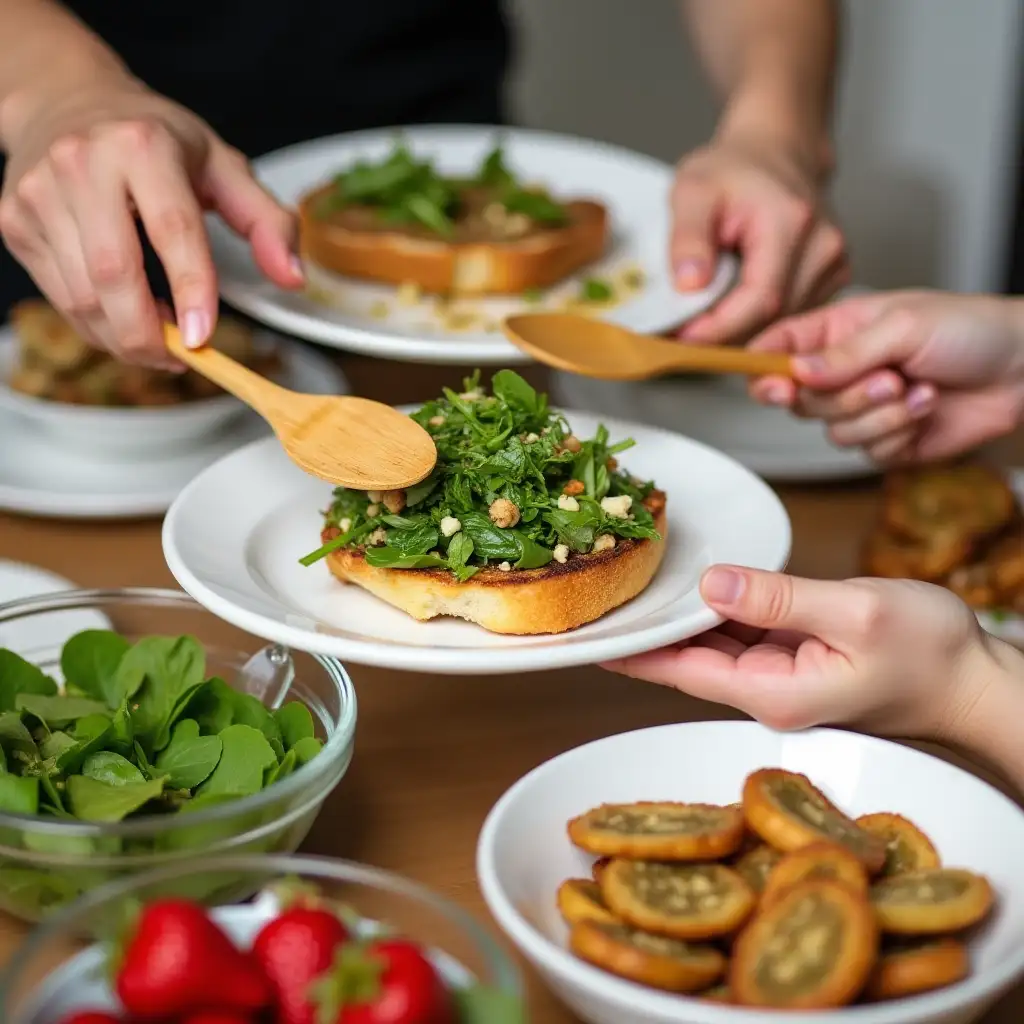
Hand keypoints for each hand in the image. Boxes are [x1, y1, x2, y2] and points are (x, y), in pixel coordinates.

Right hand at [0, 77, 301, 366]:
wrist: (66, 101)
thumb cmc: (155, 140)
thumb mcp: (224, 167)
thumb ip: (268, 223)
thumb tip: (293, 279)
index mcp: (143, 145)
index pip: (172, 229)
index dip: (190, 290)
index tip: (204, 338)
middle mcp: (82, 162)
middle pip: (113, 274)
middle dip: (149, 335)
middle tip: (182, 357)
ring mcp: (38, 192)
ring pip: (81, 297)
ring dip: (125, 338)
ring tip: (159, 337)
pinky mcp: (12, 218)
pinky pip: (58, 297)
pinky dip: (95, 326)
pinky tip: (123, 318)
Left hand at [603, 565, 998, 741]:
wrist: (974, 681)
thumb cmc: (930, 656)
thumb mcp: (854, 614)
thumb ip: (780, 598)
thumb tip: (711, 583)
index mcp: (772, 692)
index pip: (677, 670)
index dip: (628, 649)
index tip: (583, 632)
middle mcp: (765, 690)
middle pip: (684, 657)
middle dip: (643, 625)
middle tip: (594, 588)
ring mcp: (777, 674)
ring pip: (709, 641)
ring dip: (676, 612)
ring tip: (629, 579)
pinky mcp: (792, 656)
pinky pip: (740, 629)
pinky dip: (716, 606)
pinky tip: (694, 582)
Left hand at [670, 136, 847, 343]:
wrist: (773, 151)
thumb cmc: (732, 169)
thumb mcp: (691, 192)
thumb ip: (687, 238)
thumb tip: (690, 284)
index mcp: (792, 221)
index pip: (761, 298)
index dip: (720, 328)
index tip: (684, 339)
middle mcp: (824, 245)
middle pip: (774, 318)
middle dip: (725, 334)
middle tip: (683, 333)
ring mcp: (834, 263)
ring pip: (783, 324)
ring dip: (740, 331)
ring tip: (703, 319)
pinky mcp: (832, 277)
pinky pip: (792, 317)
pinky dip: (757, 323)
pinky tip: (732, 309)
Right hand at [748, 291, 1023, 462]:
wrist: (1022, 370)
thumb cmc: (970, 331)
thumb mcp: (902, 326)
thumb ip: (843, 353)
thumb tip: (796, 372)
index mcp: (836, 333)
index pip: (777, 350)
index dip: (763, 371)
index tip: (774, 386)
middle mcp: (842, 373)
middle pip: (800, 401)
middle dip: (845, 396)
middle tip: (887, 378)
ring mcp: (861, 410)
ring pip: (833, 432)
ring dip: (880, 415)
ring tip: (916, 390)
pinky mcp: (885, 441)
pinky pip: (866, 453)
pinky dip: (899, 433)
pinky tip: (926, 409)